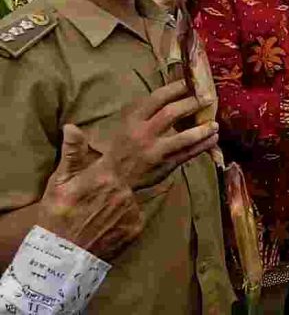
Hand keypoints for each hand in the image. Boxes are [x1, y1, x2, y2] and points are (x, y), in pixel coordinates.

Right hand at [37, 125, 143, 260]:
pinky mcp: (137, 227)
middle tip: (98, 200)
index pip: (121, 158)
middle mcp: (123, 190)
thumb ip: (72, 153)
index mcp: (104, 175)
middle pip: (127, 180)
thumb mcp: (59, 183)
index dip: (119, 161)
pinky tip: (109, 226)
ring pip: (132, 198)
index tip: (116, 164)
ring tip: (101, 215)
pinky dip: (126, 219)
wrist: (61, 256)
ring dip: (122, 203)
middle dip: (116, 187)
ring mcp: (132, 210)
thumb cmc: (56, 217)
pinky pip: (136, 216)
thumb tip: (73, 127)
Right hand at [91, 80, 219, 189]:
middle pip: (172, 114)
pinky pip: (188, 154)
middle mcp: (144, 133)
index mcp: (134, 120)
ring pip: (184, 137)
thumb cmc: (122, 147)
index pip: (157, 98)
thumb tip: (172, 94)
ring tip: (215, 124)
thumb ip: (147, 111)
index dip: (175, 88)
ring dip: (203, 129)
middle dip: (192, 104)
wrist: (113, 178)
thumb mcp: (127, 124)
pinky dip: (203, 145)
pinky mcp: (165, 165)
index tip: (190, 83)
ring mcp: (156, 151)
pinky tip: (213, 139)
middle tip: (208, 98)